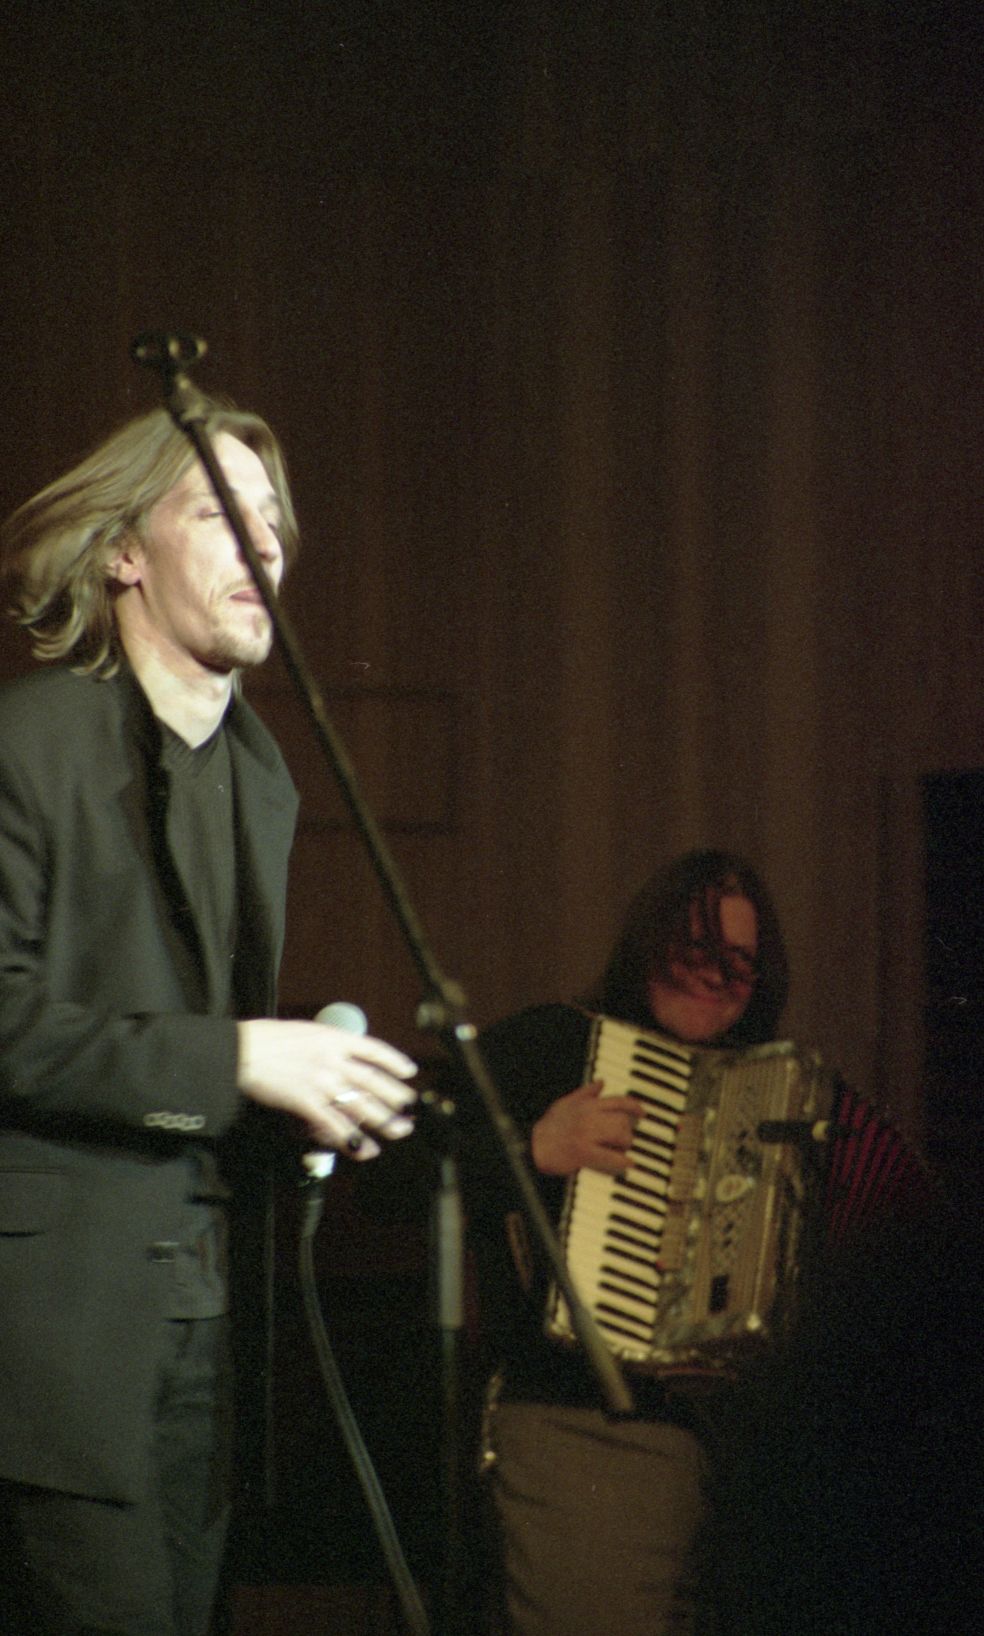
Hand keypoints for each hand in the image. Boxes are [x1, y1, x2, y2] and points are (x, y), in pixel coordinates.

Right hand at [236, 1018, 416, 1160]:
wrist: (243, 1050)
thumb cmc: (267, 1039)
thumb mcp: (304, 1032)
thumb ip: (325, 1044)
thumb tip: (339, 1053)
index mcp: (333, 1038)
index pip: (373, 1050)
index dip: (394, 1061)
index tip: (409, 1071)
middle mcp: (333, 1059)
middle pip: (373, 1080)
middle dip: (395, 1096)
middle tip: (409, 1108)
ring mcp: (322, 1081)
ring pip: (361, 1104)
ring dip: (384, 1120)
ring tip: (400, 1130)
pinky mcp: (307, 1102)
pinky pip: (335, 1124)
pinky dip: (352, 1139)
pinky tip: (365, 1149)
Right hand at [530, 1080, 641, 1176]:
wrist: (531, 1146)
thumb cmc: (549, 1128)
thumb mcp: (565, 1103)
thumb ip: (585, 1093)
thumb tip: (601, 1082)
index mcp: (586, 1105)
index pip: (618, 1101)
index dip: (634, 1106)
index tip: (642, 1112)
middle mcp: (588, 1116)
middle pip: (622, 1119)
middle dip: (627, 1131)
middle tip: (623, 1140)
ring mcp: (586, 1134)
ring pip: (620, 1135)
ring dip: (624, 1145)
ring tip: (619, 1151)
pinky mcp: (583, 1152)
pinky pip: (611, 1156)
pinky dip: (622, 1161)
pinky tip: (626, 1164)